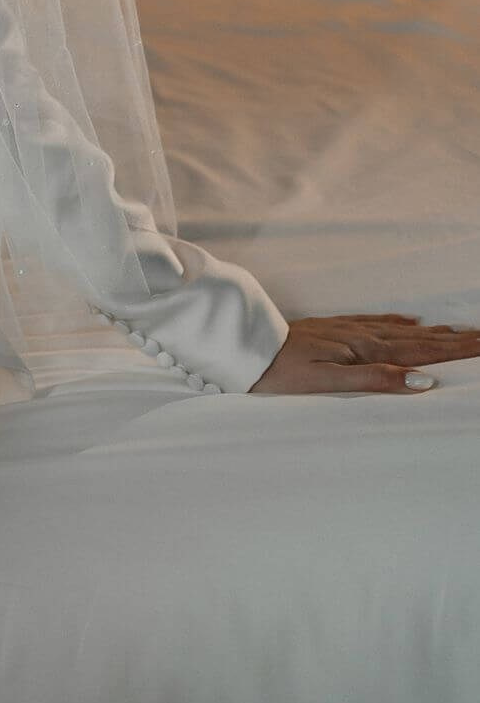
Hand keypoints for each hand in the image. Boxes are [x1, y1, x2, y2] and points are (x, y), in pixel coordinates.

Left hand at [248, 312, 479, 393]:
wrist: (244, 348)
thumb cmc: (282, 372)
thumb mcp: (329, 382)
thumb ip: (376, 380)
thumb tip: (422, 381)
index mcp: (364, 351)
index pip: (421, 350)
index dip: (455, 348)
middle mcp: (360, 336)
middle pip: (417, 337)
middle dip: (454, 338)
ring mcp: (347, 331)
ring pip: (400, 329)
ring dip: (432, 330)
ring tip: (459, 329)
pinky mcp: (333, 329)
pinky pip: (376, 322)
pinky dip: (398, 322)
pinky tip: (408, 320)